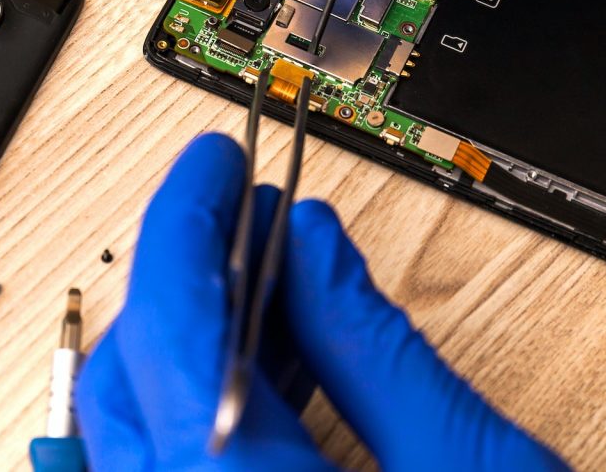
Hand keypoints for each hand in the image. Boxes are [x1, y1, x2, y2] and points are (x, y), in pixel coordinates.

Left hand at [76, 133, 564, 469]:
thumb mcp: (476, 471)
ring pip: (134, 431)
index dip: (187, 222)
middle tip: (247, 214)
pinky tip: (273, 366)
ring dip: (195, 341)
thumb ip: (378, 348)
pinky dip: (205, 408)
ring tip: (272, 280)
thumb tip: (312, 238)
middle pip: (129, 375)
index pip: (171, 329)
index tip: (213, 164)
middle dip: (183, 276)